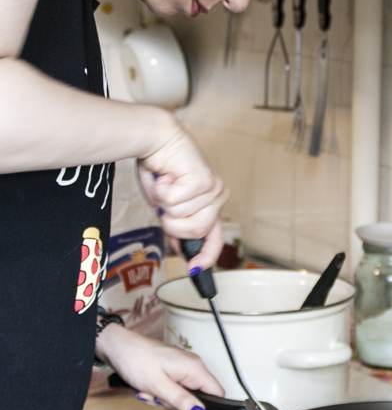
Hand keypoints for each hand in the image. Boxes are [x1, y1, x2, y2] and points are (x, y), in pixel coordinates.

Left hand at [96, 324, 223, 409]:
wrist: (117, 346)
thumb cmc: (136, 360)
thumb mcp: (158, 386)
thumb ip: (182, 400)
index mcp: (194, 368)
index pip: (218, 392)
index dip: (208, 408)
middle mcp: (192, 366)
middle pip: (198, 396)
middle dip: (176, 403)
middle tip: (158, 397)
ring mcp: (182, 367)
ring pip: (183, 394)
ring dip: (164, 398)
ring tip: (149, 390)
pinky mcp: (172, 368)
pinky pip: (173, 388)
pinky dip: (160, 392)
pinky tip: (147, 387)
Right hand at [137, 121, 229, 270]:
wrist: (155, 140)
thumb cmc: (161, 171)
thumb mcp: (168, 206)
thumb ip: (178, 225)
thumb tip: (182, 250)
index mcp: (211, 205)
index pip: (214, 238)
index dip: (205, 257)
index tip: (193, 269)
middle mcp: (217, 196)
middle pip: (194, 232)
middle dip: (171, 223)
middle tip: (164, 202)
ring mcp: (213, 188)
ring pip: (182, 219)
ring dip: (164, 205)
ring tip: (166, 185)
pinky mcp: (203, 179)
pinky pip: (174, 202)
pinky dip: (161, 191)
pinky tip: (166, 176)